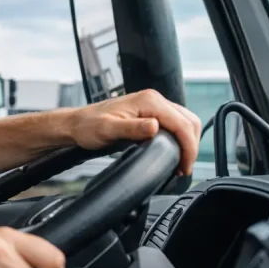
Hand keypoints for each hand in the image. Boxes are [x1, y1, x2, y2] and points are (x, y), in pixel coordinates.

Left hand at [66, 89, 201, 175]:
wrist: (77, 124)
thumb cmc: (88, 126)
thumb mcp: (108, 130)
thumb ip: (132, 129)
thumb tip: (154, 126)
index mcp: (149, 101)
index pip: (182, 123)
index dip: (188, 146)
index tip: (185, 165)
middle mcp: (154, 100)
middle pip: (188, 121)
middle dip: (191, 145)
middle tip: (184, 167)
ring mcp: (153, 106)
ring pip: (184, 122)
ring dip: (187, 142)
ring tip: (180, 163)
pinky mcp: (150, 113)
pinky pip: (174, 124)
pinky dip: (179, 138)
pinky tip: (173, 152)